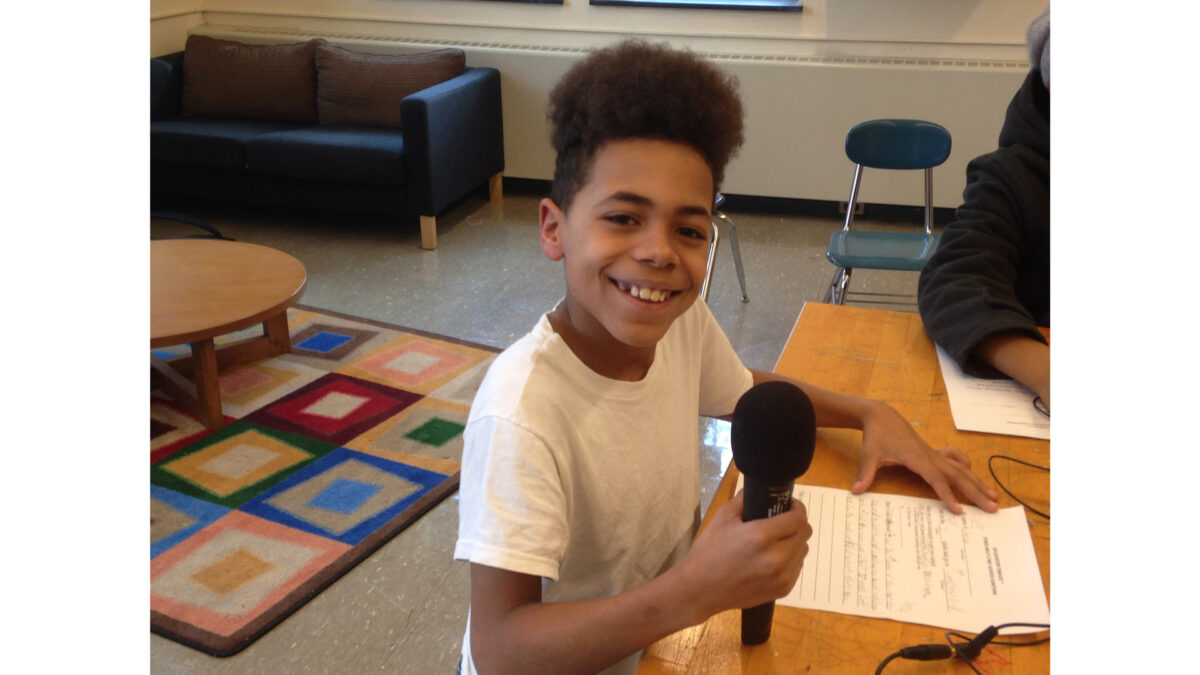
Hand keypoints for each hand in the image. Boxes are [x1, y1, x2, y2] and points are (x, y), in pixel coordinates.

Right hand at [675, 491, 811, 620]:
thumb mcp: (722, 518)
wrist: (700, 590)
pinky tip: (772, 559)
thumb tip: (759, 491)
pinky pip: (797, 567)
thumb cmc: (708, 551)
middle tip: (780, 521)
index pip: (798, 518)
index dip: (796, 507)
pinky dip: (790, 559)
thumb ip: (744, 500)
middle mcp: (777, 558)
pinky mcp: (783, 590)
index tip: (787, 505)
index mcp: (761, 536)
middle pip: (805, 533)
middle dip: (796, 523)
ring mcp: (782, 576)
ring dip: (794, 542)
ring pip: (803, 550)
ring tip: (775, 542)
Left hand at [851, 402, 998, 513]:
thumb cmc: (876, 436)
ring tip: (994, 497)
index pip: (936, 480)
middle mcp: (930, 456)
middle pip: (958, 476)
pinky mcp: (934, 452)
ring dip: (977, 483)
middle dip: (975, 492)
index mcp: (917, 458)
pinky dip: (966, 468)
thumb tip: (855, 492)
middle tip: (993, 509)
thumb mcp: (868, 456)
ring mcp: (934, 454)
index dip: (947, 495)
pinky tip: (973, 476)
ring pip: (961, 469)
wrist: (882, 416)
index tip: (958, 511)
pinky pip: (955, 460)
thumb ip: (864, 474)